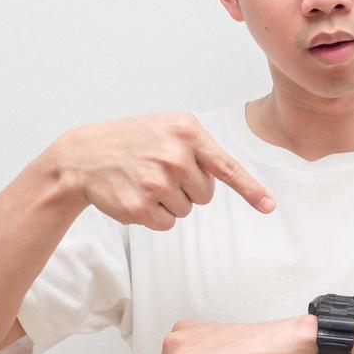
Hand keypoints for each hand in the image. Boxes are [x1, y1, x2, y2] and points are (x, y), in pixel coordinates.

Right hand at [53, 111, 275, 229]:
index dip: (251, 190)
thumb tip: (230, 178)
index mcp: (186, 131)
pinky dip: (154, 216)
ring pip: (186, 210)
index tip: (269, 206)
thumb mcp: (169, 129)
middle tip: (161, 173)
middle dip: (188, 189)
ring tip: (145, 181)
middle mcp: (173, 154)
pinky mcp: (139, 206)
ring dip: (170, 202)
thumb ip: (200, 149)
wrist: (84, 154)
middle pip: (206, 195)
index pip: (227, 166)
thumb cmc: (133, 140)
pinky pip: (166, 223)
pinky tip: (136, 195)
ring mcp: (156, 181)